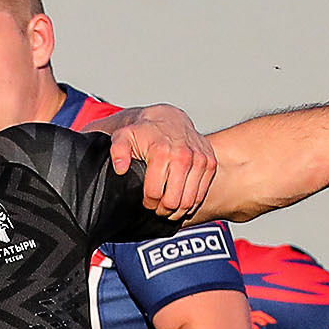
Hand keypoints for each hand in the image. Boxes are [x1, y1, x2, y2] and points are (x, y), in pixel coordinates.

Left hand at [102, 104, 217, 220]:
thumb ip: (118, 152)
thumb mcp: (123, 137)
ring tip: (168, 207)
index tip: (146, 202)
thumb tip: (120, 167)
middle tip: (157, 208)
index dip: (148, 203)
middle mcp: (183, 156)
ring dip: (178, 210)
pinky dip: (192, 202)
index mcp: (162, 152)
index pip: (155, 194)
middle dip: (163, 210)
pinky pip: (202, 193)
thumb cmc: (145, 131)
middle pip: (174, 201)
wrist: (168, 118)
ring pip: (189, 202)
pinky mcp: (210, 163)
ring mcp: (199, 160)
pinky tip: (181, 200)